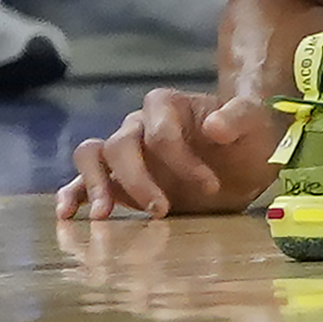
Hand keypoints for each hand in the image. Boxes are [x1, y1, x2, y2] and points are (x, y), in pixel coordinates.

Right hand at [55, 89, 286, 219]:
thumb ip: (238, 118)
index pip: (160, 130)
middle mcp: (138, 124)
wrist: (243, 169)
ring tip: (104, 215)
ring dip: (96, 184)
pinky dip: (72, 194)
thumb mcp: (255, 126)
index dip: (182, 159)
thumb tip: (213, 126)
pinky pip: (80, 180)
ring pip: (91, 155)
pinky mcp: (115, 181)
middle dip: (138, 179)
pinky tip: (68, 215)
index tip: (211, 186)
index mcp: (169, 105)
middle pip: (119, 144)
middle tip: (162, 210)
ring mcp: (123, 153)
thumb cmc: (247, 142)